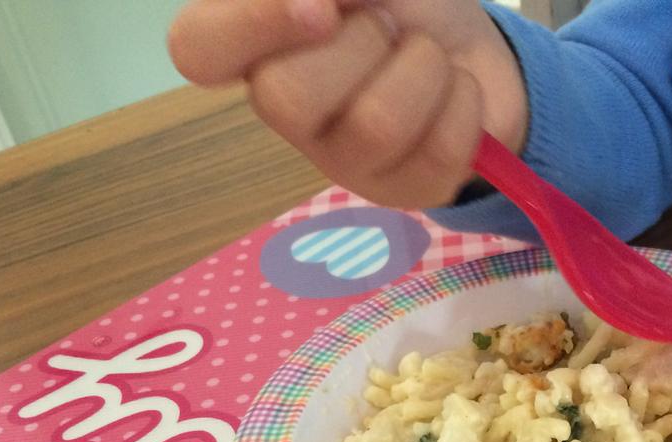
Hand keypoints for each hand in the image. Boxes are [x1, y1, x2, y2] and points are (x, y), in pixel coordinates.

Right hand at [168, 0, 527, 208]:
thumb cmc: (402, 4)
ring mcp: (341, 161)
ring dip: (424, 70)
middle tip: (387, 30)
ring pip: (375, 125)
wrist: (474, 49)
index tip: (319, 9)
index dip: (250, 26)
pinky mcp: (400, 193)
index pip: (197, 50)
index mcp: (255, 43)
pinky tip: (455, 95)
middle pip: (288, 99)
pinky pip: (437, 151)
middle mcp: (285, 108)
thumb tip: (314, 5)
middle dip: (363, 44)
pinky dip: (464, 104)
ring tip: (430, 60)